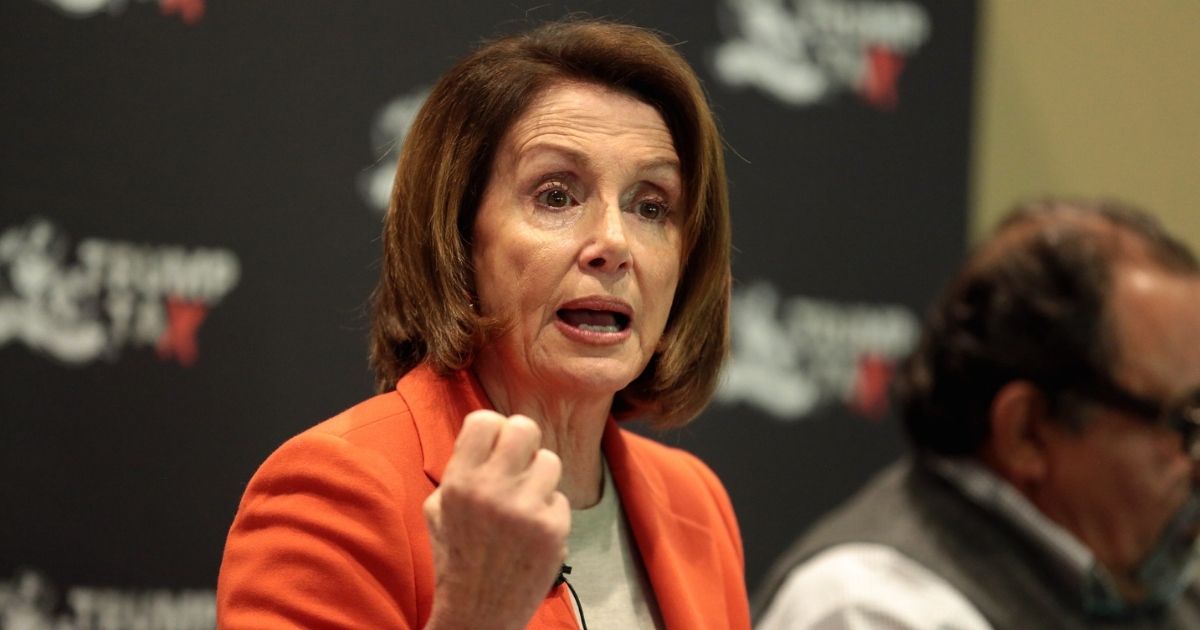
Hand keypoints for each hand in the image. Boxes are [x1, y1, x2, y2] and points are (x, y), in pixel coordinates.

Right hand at [423, 410, 569, 629]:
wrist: (478, 611)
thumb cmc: (457, 555)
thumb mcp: (439, 508)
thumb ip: (461, 468)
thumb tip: (491, 433)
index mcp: (459, 481)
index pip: (486, 419)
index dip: (494, 430)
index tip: (495, 446)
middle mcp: (492, 490)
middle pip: (525, 427)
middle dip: (524, 441)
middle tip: (519, 461)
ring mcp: (526, 509)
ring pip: (550, 460)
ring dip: (539, 478)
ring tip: (524, 501)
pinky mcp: (553, 529)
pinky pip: (560, 498)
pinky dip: (549, 513)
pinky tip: (532, 532)